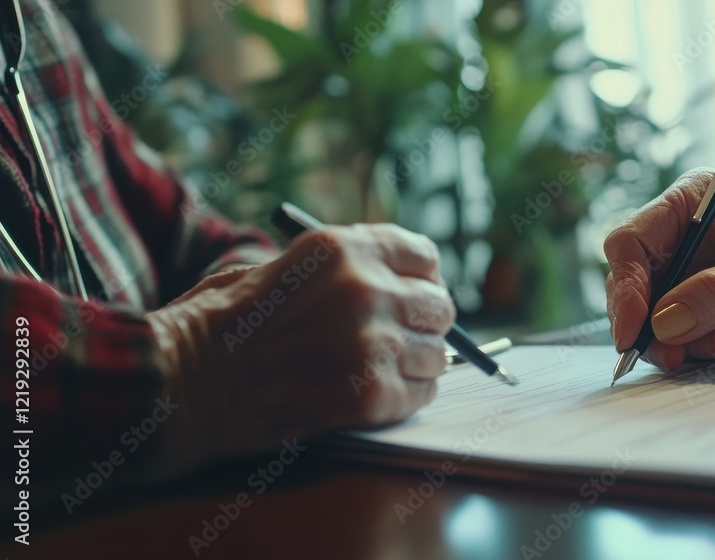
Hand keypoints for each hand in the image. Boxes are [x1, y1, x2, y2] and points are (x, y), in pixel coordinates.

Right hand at [147, 224, 454, 474]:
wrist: (182, 384)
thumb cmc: (221, 324)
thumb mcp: (284, 266)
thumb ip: (346, 269)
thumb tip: (401, 284)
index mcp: (342, 248)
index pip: (424, 256)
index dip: (421, 280)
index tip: (411, 295)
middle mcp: (365, 289)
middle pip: (439, 307)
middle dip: (421, 326)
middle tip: (396, 340)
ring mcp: (370, 343)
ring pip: (435, 355)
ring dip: (415, 365)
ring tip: (377, 371)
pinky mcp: (370, 396)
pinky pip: (421, 394)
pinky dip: (405, 399)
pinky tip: (374, 397)